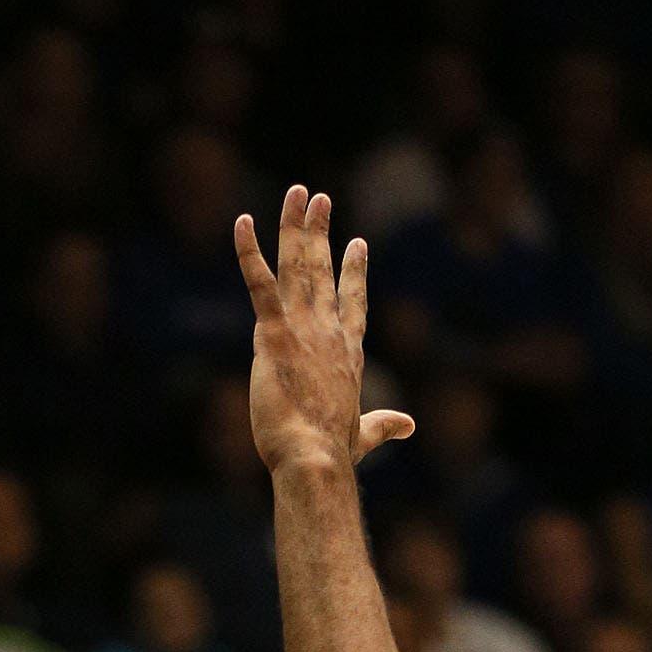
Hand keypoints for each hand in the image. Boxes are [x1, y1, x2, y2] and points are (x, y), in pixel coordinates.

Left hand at [234, 187, 414, 481]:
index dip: (355, 272)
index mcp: (348, 352)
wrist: (315, 458)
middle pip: (324, 270)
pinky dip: (250, 252)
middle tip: (318, 199)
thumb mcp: (363, 436)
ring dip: (295, 226)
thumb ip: (383, 426)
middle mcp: (329, 331)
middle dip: (320, 232)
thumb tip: (409, 426)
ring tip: (297, 193)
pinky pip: (260, 283)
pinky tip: (242, 223)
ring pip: (297, 265)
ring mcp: (303, 328)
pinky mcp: (274, 334)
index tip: (356, 244)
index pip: (353, 302)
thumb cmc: (335, 452)